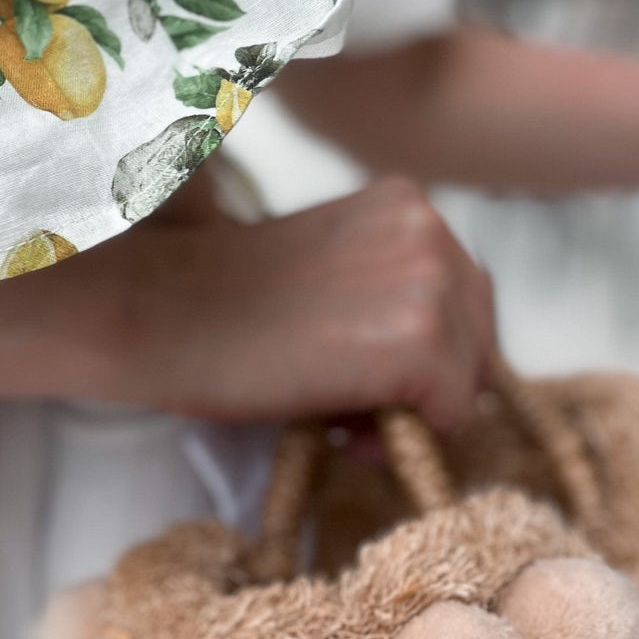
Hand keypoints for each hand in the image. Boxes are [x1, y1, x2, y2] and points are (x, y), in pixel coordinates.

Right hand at [110, 178, 495, 430]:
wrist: (159, 312)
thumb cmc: (223, 305)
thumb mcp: (330, 271)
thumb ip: (390, 292)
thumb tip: (447, 375)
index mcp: (409, 201)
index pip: (462, 299)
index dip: (414, 350)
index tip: (343, 363)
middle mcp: (433, 229)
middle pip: (478, 340)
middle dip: (422, 382)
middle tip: (340, 400)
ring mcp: (432, 283)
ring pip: (468, 380)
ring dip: (409, 411)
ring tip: (332, 408)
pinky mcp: (420, 342)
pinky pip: (451, 415)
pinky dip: (398, 437)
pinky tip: (332, 422)